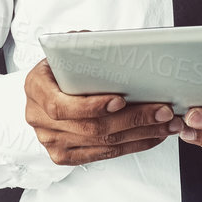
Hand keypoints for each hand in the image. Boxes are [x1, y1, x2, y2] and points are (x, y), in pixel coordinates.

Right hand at [24, 58, 178, 165]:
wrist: (48, 86)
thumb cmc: (63, 65)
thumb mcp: (68, 48)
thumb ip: (83, 45)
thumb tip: (113, 45)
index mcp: (35, 88)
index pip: (61, 106)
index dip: (92, 106)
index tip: (121, 99)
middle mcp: (38, 118)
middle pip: (91, 128)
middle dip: (133, 119)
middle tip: (163, 111)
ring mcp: (50, 141)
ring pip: (102, 143)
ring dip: (141, 134)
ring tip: (166, 124)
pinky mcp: (64, 156)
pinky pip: (103, 155)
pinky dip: (133, 146)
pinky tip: (152, 135)